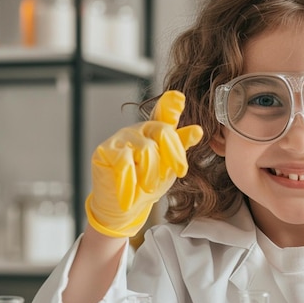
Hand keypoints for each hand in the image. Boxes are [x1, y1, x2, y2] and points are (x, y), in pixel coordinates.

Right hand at [85, 91, 202, 237]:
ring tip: (148, 187)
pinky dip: (129, 184)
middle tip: (179, 172)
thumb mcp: (170, 165)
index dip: (171, 104)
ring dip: (151, 174)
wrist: (127, 205)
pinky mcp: (106, 149)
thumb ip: (181, 145)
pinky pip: (124, 164)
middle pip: (163, 131)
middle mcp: (142, 129)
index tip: (179, 97)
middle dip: (174, 155)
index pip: (166, 112)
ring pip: (147, 150)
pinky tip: (128, 198)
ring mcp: (123, 136)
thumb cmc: (149, 181)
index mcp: (160, 130)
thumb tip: (198, 130)